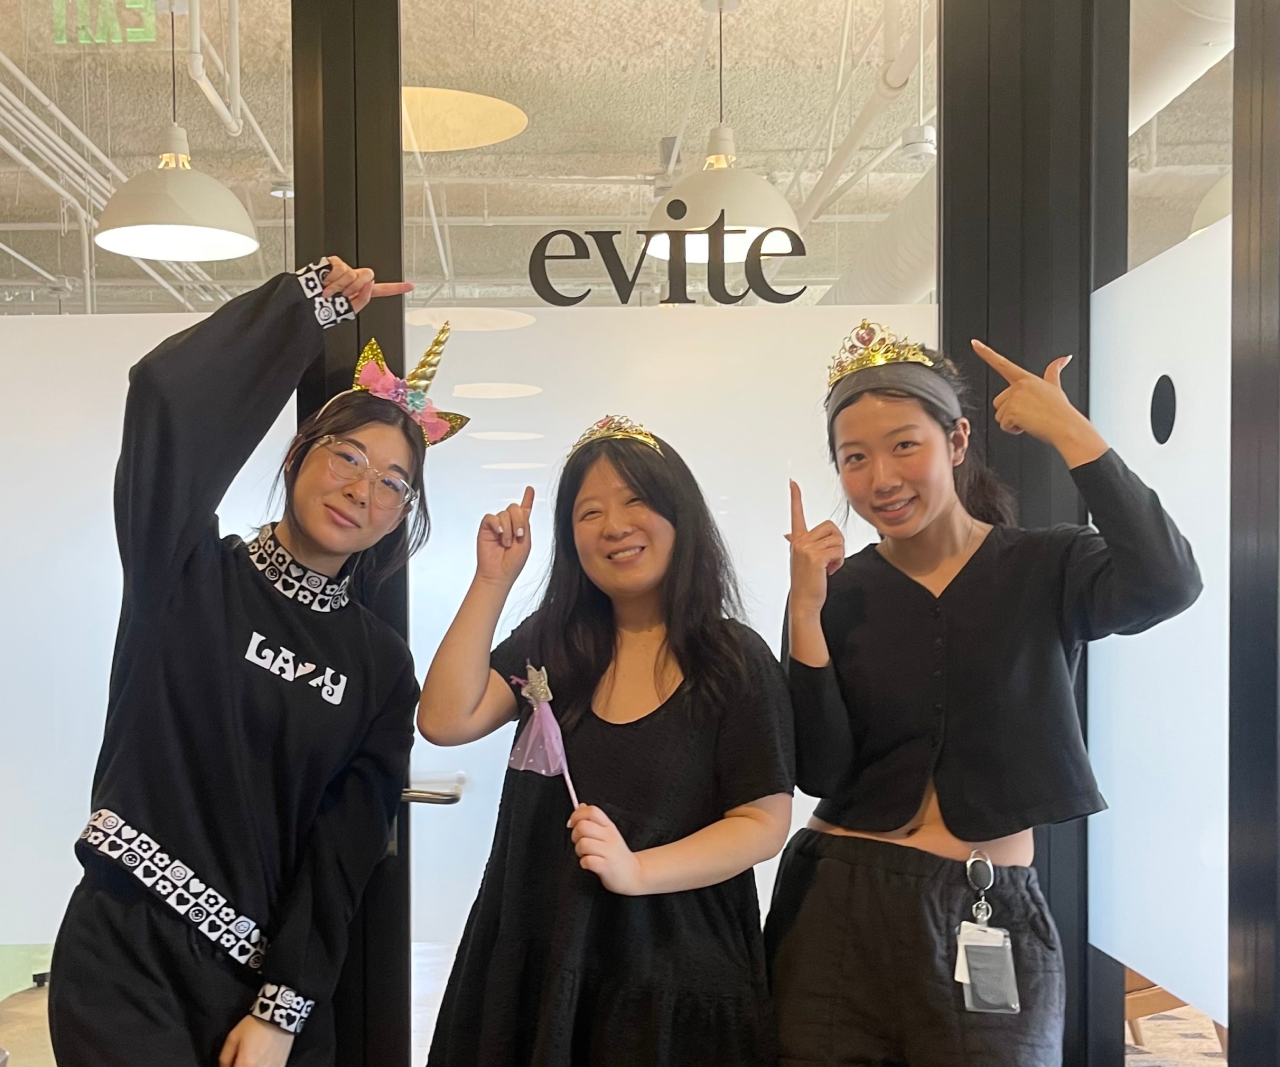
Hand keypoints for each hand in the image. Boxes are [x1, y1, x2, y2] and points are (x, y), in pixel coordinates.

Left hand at [218, 1016, 294, 1066]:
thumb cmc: (254, 1025)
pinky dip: (264, 1065)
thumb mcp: (233, 1038)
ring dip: (253, 1065)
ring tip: (252, 1057)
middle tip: (241, 1059)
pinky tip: (262, 1058)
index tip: (233, 1062)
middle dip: (241, 1065)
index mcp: (245, 1064)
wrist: (278, 1015)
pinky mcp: (281, 1065)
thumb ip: (225, 1058)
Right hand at [321, 254, 413, 313]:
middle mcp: (355, 278)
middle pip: (368, 276)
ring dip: (340, 286)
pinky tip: (325, 282)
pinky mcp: (334, 261)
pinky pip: (341, 269)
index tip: (411, 286)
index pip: (382, 290)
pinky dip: (332, 280)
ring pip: (353, 274)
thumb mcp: (348, 309)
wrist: (306, 301)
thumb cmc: (324, 307)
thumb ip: (364, 298)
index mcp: (360, 291)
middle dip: (355, 287)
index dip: (396, 288)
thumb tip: (371, 283)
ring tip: (330, 291)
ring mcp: (345, 269)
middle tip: (342, 294)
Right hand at [477, 487, 534, 588]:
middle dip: (519, 521)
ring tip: (506, 543)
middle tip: (519, 535)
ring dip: (508, 529)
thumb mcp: (526, 542)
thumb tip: (524, 509)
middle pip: (515, 508)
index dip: (528, 498)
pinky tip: (500, 534)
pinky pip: (492, 517)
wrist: (499, 573)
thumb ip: (525, 524)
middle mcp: (509, 524)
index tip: (530, 489)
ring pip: (504, 513)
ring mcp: (497, 525)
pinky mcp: (486, 528)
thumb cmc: (513, 562)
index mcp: (521, 527)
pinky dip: (497, 525)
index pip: (524, 509)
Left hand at [569, 805, 644, 895]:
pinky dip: (584, 863)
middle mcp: (609, 836)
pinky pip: (587, 861)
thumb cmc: (616, 854)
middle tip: (579, 842)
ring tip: (585, 854)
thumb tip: (580, 806)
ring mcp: (609, 851)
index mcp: (609, 826)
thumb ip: (593, 820)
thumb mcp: (607, 833)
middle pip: (583, 826)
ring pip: (583, 843)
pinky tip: (589, 864)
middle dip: (574, 835)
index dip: (577, 815)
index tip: (572, 824)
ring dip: (578, 851)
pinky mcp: (606, 866)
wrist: (632, 874)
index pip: (592, 811)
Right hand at [785, 480, 844, 616]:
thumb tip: (787, 534)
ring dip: (839, 554)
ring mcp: (806, 549)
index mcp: (797, 540)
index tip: (792, 482)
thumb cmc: (807, 582)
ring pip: (837, 539)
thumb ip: (798, 544)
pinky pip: (838, 550)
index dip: (795, 497)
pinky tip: (830, 571)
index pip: (796, 514)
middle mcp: (799, 541)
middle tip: (830, 559)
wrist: (804, 602)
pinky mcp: (815, 557)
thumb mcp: (801, 560)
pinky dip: (839, 561)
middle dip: (837, 543)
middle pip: (831, 527)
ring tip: (829, 566)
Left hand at [971, 340, 1107, 467]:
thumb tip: (1065, 357)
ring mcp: (1015, 397)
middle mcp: (1019, 385)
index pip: (1002, 363)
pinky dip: (1013, 429)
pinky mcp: (1013, 411)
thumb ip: (1054, 371)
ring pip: (999, 414)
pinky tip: (1028, 426)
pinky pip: (1003, 425)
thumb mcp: (1055, 387)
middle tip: (1030, 414)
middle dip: (1010, 412)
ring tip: (1031, 420)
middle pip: (998, 401)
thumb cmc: (1060, 411)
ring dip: (1011, 421)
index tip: (974, 343)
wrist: (1066, 426)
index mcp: (1027, 378)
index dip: (986, 353)